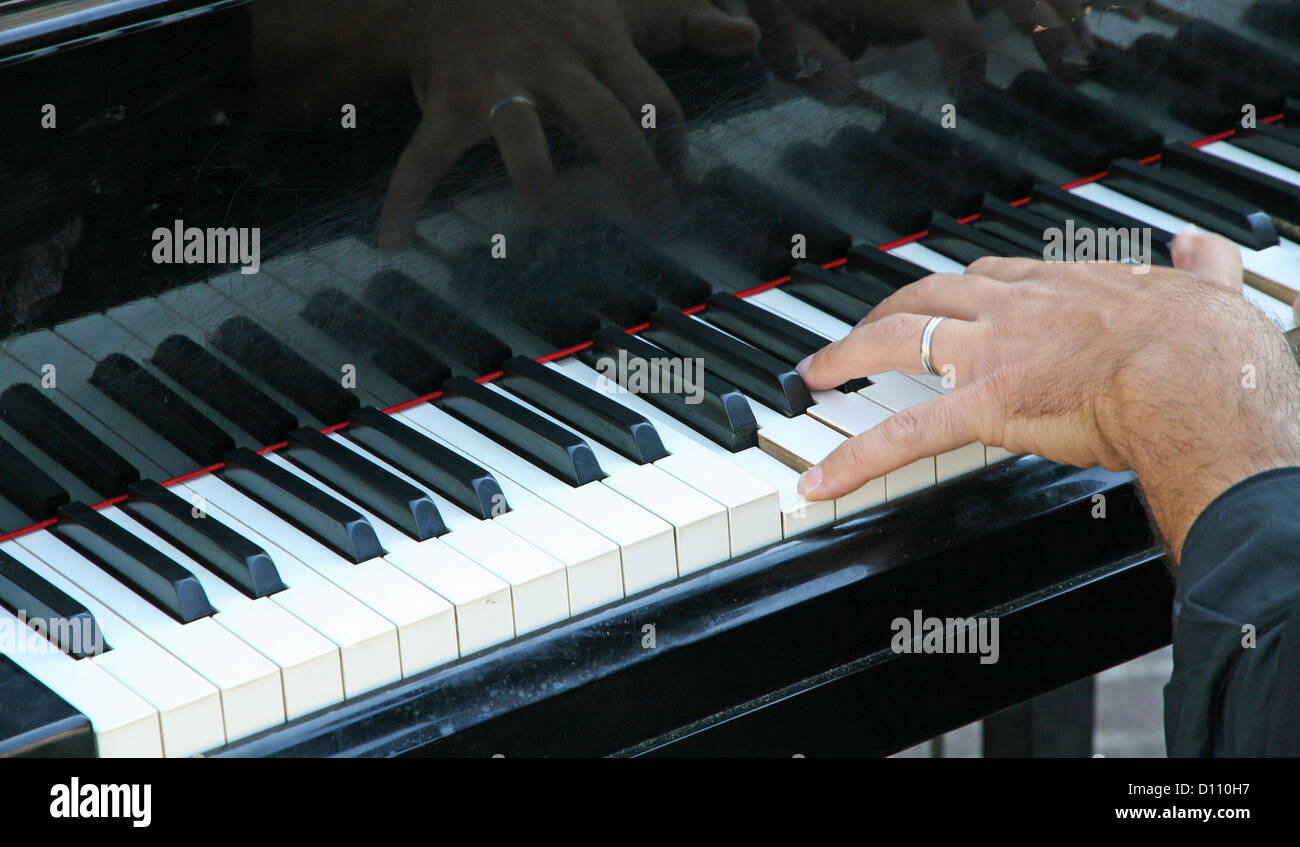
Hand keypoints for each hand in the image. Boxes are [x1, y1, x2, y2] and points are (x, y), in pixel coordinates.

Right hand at [377, 0, 758, 246]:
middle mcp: (556, 65)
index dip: (674, 146)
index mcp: (603, 45)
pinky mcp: (449, 101)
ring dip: (538, 185)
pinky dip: (406, 195)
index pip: (654, 101)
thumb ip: (689, 22)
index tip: (683, 183)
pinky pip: (425, 152)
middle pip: (605, 121)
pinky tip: (393, 238)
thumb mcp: (627, 2)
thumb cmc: (554, 5)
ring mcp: (500, 84)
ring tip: (552, 228)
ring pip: (522, 137)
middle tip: (653, 219)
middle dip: (633, 174)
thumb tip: (750, 36)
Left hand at [749, 0, 1095, 99]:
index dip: (966, 57)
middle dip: (1048, 22)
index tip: (971, 90)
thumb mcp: (781, 23)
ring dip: (1063, 4)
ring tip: (1084, 50)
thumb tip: (843, 91)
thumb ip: (807, 58)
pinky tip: (1081, 13)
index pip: (950, 21)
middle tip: (1072, 67)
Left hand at [796, 231, 1299, 560]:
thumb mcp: (1205, 287)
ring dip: (847, 358)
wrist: (1195, 376)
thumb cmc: (1206, 344)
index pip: (988, 276)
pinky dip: (854, 458)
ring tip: (814, 377)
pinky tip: (821, 479)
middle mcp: (1012, 307)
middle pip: (925, 294)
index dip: (958, 290)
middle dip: (883, 312)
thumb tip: (1203, 245)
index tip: (944, 299)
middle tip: (858, 333)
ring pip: (896, 343)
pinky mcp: (981, 406)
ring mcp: (988, 353)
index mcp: (1060, 284)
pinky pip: (902, 434)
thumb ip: (1198, 263)